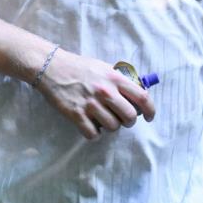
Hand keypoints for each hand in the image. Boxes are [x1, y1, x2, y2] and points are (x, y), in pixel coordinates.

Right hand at [36, 49, 155, 140]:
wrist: (52, 68)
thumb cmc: (80, 68)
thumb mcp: (104, 68)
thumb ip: (121, 80)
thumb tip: (137, 94)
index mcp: (115, 78)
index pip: (142, 97)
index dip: (151, 110)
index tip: (149, 117)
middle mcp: (105, 92)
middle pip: (129, 116)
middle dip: (129, 122)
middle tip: (123, 120)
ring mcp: (90, 104)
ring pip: (113, 127)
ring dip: (111, 127)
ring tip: (104, 121)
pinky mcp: (76, 115)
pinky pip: (93, 134)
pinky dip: (94, 134)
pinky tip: (91, 127)